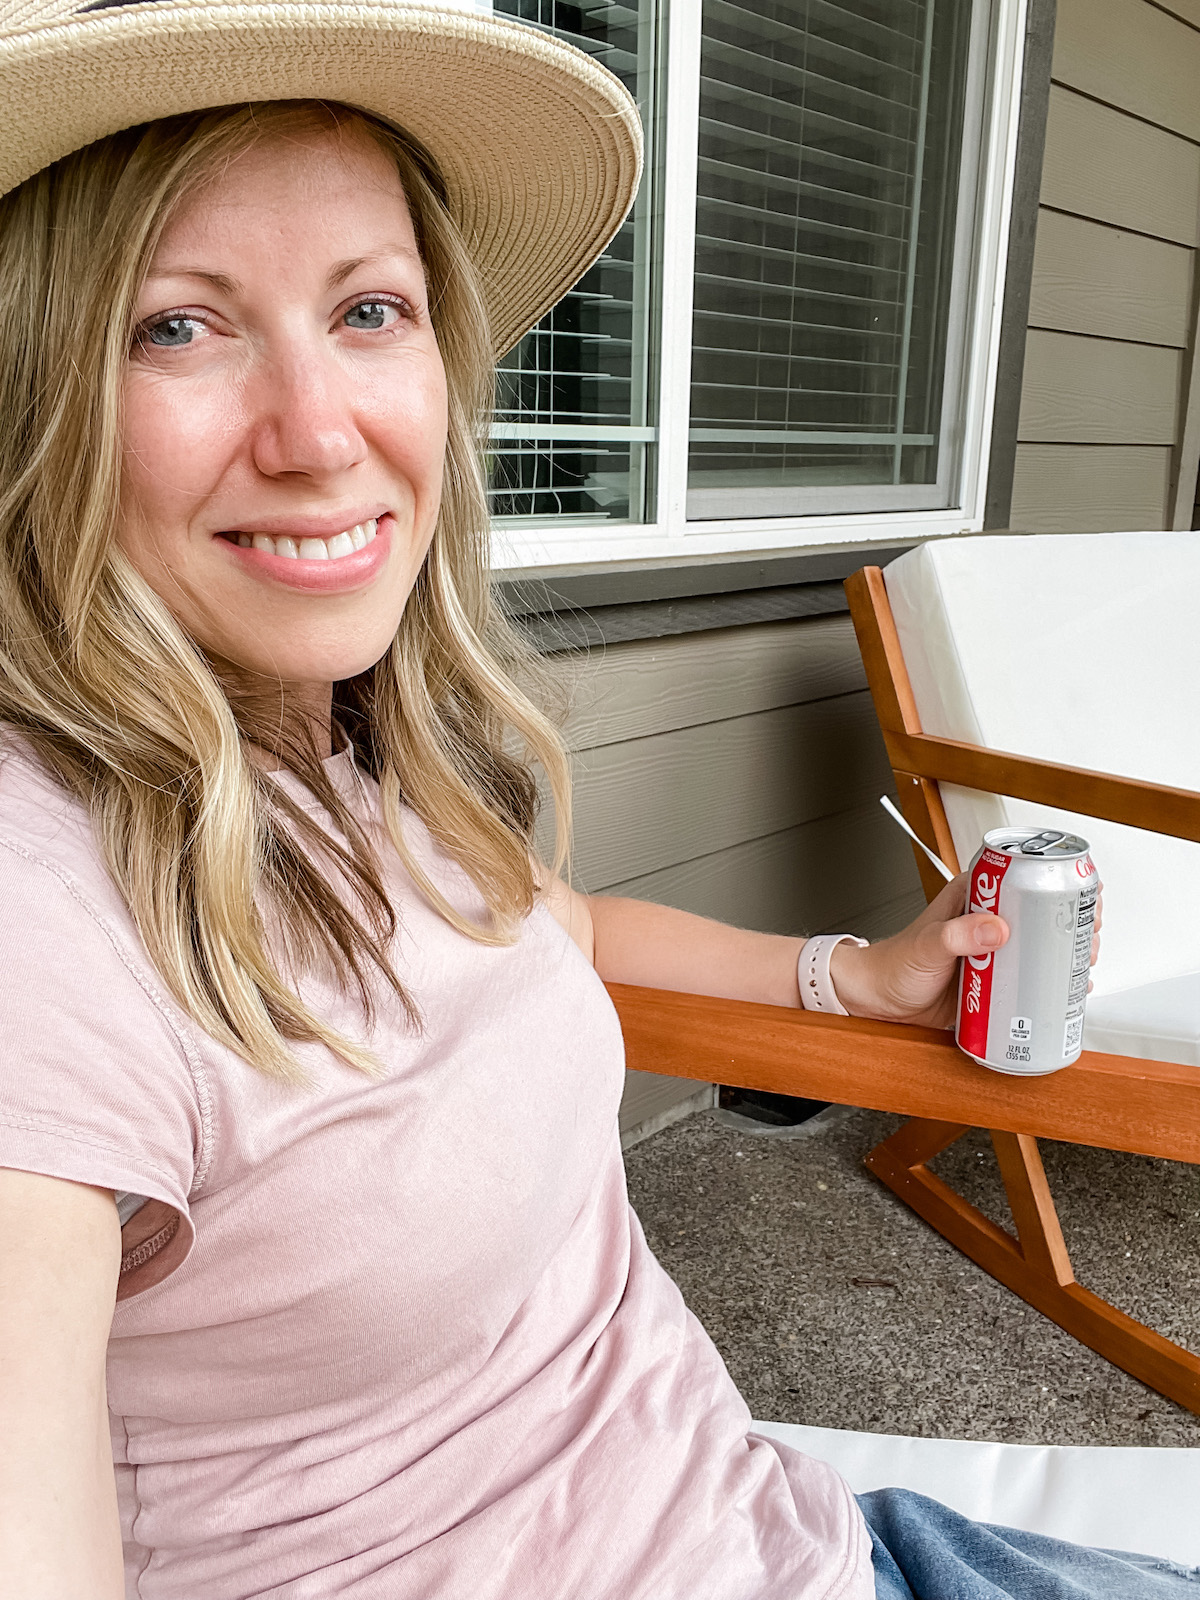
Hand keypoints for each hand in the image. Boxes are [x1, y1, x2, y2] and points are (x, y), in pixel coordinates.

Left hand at [829, 874, 1103, 1027]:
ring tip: (1082, 963)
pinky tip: (1065, 992)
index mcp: (973, 900)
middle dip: (1070, 922)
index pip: (1022, 877)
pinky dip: (1050, 986)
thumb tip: (996, 929)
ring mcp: (993, 955)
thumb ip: (957, 936)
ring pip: (1040, 948)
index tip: (1082, 891)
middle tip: (1087, 936)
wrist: (877, 1003)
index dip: (1057, 880)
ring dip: (1065, 954)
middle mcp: (987, 924)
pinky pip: (1029, 982)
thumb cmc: (893, 965)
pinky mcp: (994, 985)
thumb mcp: (927, 945)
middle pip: (1041, 914)